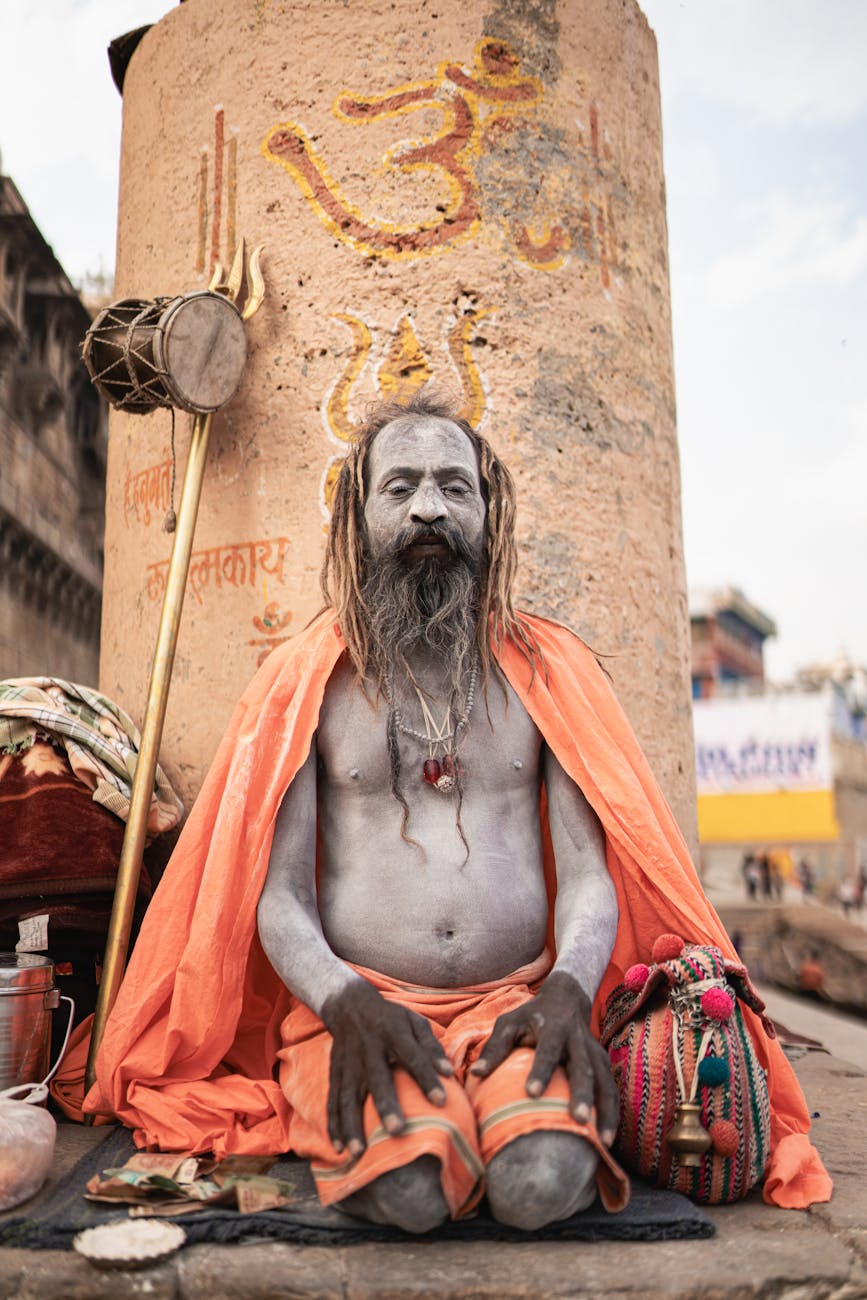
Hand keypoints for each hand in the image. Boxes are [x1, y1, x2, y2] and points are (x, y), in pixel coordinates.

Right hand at [320, 979, 453, 1155]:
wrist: (349, 1006)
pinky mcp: (335, 1073)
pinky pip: (333, 1101)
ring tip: (359, 1152)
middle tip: (396, 1131)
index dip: (426, 1077)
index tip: (441, 1100)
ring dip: (352, 1124)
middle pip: (377, 1078)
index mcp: (393, 1033)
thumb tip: (450, 1073)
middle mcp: (369, 1049)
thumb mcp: (414, 1022)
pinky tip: (340, 1149)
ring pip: (349, 1095)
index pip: (412, 1056)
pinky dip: (334, 1125)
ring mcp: (349, 1063)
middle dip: (386, 1105)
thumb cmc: (391, 1019)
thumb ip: (431, 1047)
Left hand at [470, 970, 618, 1143]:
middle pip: (583, 1067)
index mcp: (553, 1027)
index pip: (548, 1049)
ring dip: (605, 1109)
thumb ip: (494, 1047)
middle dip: (582, 1093)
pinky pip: (611, 1088)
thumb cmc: (530, 1016)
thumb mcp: (509, 1022)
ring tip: (602, 1140)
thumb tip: (475, 1074)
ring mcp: (594, 1051)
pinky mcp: (603, 1062)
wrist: (566, 998)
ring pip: (604, 1080)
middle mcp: (577, 1039)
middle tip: (577, 1119)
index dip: (541, 1070)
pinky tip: (607, 1140)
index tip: (532, 1094)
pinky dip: (613, 1113)